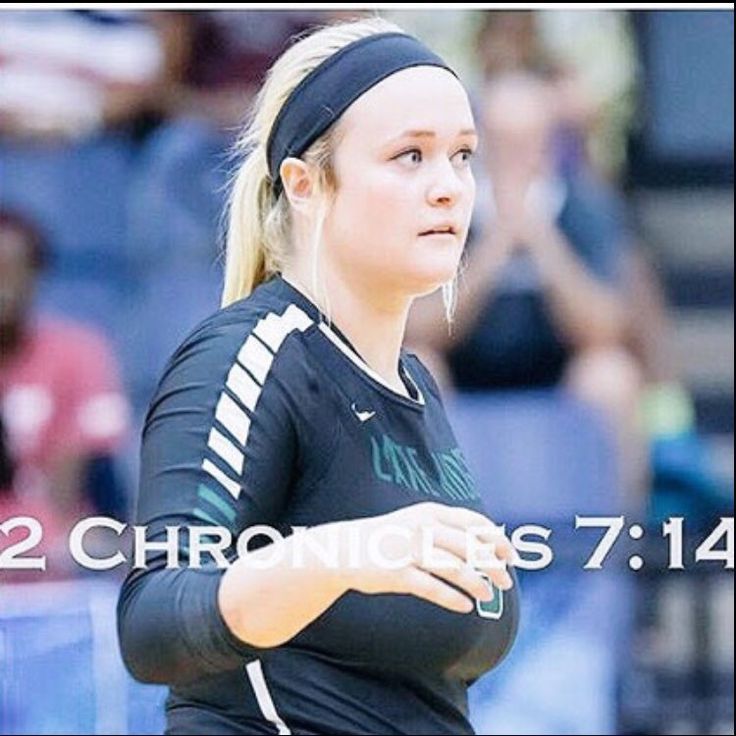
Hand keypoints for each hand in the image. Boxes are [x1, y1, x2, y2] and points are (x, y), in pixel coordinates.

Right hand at [335, 502, 514, 613]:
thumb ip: (446, 527)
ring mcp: (410, 550)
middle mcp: (423, 527)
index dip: (497, 539)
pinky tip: (466, 607)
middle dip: (493, 565)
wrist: (345, 548)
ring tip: (487, 596)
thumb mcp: (417, 522)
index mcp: (431, 512)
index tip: (510, 555)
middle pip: (470, 547)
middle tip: (506, 581)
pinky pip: (433, 588)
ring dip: (477, 583)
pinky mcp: (398, 574)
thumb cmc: (388, 538)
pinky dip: (453, 599)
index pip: (474, 523)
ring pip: (455, 568)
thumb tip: (485, 540)